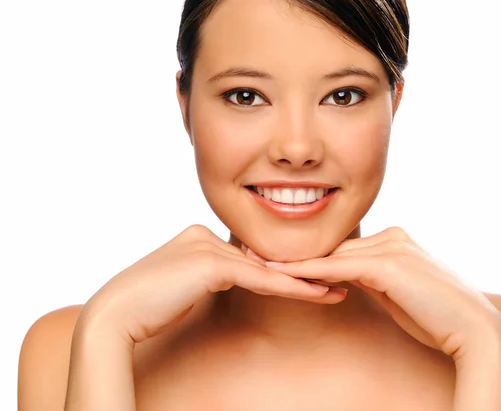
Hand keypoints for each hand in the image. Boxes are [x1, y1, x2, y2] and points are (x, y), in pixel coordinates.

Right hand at [80, 225, 346, 344]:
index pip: (248, 254)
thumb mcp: (185, 285)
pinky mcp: (211, 263)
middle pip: (261, 257)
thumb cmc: (146, 307)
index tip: (306, 278)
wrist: (114, 316)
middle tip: (333, 279)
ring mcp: (208, 245)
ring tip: (336, 289)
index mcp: (199, 236)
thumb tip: (234, 276)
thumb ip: (210, 274)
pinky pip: (259, 277)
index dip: (279, 268)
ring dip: (303, 280)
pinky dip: (289, 288)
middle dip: (297, 270)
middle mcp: (205, 234)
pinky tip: (316, 294)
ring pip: (266, 266)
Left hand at [265, 227, 500, 360]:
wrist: (475, 330)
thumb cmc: (438, 318)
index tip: (279, 255)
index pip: (344, 247)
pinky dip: (309, 271)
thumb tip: (347, 279)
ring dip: (295, 261)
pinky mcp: (389, 264)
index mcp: (395, 240)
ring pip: (333, 254)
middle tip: (255, 250)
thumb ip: (375, 280)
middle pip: (334, 246)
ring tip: (258, 260)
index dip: (312, 254)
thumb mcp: (399, 294)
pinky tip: (283, 273)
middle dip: (296, 252)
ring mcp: (391, 247)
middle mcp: (392, 236)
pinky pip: (339, 267)